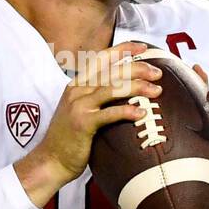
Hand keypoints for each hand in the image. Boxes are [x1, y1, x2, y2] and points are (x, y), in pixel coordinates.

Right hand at [14, 42, 163, 207]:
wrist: (50, 160)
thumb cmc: (69, 139)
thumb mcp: (79, 111)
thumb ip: (96, 98)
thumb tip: (125, 92)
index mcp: (77, 84)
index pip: (101, 58)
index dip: (123, 50)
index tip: (143, 47)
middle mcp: (77, 90)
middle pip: (112, 71)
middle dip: (138, 68)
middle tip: (158, 73)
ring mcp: (79, 106)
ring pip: (113, 88)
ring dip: (138, 87)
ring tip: (156, 91)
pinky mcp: (83, 123)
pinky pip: (110, 113)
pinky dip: (127, 111)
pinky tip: (142, 113)